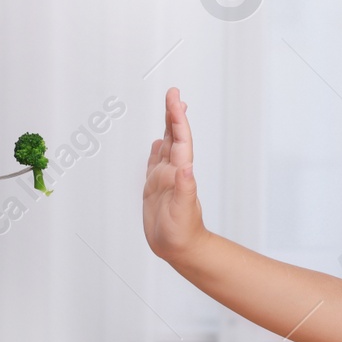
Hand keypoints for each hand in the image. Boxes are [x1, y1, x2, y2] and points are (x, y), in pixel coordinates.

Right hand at [142, 86, 207, 261]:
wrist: (180, 248)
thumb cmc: (182, 234)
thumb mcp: (183, 213)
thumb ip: (185, 190)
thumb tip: (186, 167)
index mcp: (180, 174)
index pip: (180, 140)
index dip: (178, 118)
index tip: (176, 98)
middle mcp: (173, 172)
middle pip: (173, 136)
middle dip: (173, 114)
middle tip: (173, 92)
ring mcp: (165, 179)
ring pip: (165, 146)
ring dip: (168, 126)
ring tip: (170, 108)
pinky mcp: (156, 188)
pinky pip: (155, 163)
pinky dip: (156, 149)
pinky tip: (157, 142)